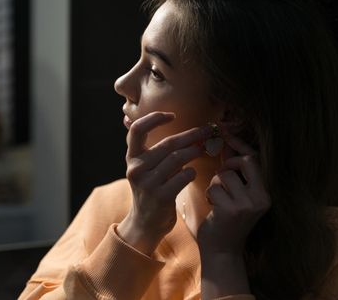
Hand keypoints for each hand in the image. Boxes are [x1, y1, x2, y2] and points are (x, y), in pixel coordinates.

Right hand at [117, 112, 212, 254]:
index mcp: (131, 158)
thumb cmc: (150, 189)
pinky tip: (192, 173)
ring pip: (177, 158)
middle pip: (167, 144)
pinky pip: (183, 177)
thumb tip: (180, 126)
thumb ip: (154, 149)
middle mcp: (136, 169)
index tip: (172, 116)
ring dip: (194, 152)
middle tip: (206, 131)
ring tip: (202, 150)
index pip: (137, 129)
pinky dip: (191, 172)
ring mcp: (148, 183)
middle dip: (190, 135)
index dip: (154, 118)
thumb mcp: (144, 168)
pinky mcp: (161, 197)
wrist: (145, 223)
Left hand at [197, 133, 269, 253]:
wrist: (221, 251)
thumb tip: (227, 143)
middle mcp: (262, 197)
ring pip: (224, 174)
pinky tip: (213, 208)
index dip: (240, 144)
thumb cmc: (225, 220)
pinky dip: (210, 194)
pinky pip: (214, 188)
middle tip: (220, 175)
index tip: (225, 132)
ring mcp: (248, 204)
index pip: (256, 159)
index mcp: (265, 192)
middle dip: (227, 164)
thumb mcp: (235, 194)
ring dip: (215, 183)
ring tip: (217, 199)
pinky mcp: (232, 210)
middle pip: (244, 161)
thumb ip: (234, 171)